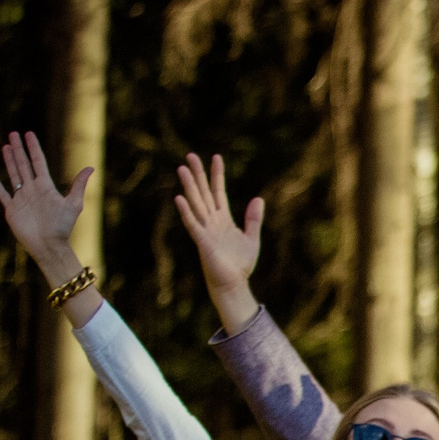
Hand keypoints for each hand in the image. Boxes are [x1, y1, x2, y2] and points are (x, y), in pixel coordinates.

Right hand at [0, 131, 92, 277]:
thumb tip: (91, 167)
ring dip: (9, 161)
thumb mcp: (73, 204)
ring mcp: (21, 199)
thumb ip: (79, 185)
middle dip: (18, 149)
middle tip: (13, 133)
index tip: (29, 134)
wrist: (49, 245)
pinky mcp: (12, 210)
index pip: (38, 162)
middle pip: (23, 164)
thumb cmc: (63, 227)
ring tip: (6, 147)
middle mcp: (33, 190)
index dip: (33, 148)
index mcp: (46, 187)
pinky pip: (3, 196)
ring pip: (13, 175)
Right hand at [171, 153, 263, 328]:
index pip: (218, 191)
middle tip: (190, 155)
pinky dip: (186, 212)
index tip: (216, 157)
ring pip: (195, 203)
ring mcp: (205, 230)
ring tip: (182, 168)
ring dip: (189, 187)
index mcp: (223, 219)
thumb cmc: (240, 263)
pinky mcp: (202, 242)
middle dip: (198, 174)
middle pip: (203, 193)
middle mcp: (211, 221)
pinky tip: (180, 198)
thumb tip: (258, 198)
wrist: (234, 284)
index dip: (217, 175)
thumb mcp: (252, 238)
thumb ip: (253, 219)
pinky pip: (192, 224)